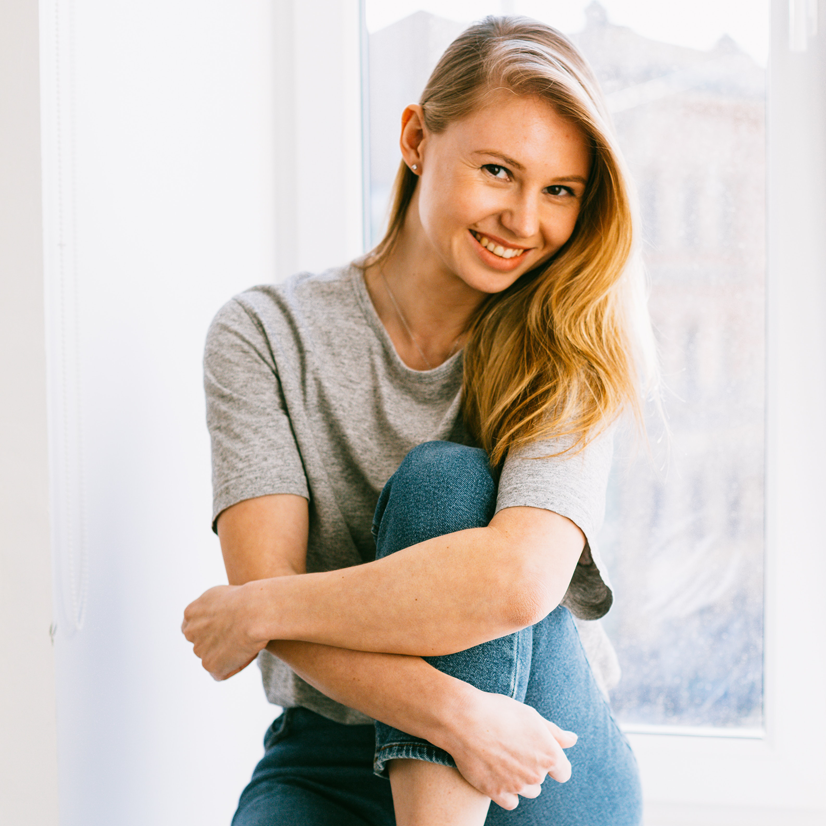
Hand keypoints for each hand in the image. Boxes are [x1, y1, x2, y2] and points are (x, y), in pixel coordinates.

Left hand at [181, 583, 267, 679]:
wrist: (254, 610)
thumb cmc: (246, 598)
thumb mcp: (222, 595)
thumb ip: (213, 609)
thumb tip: (218, 619)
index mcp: (191, 612)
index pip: (193, 627)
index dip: (209, 630)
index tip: (224, 630)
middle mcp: (190, 632)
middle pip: (202, 643)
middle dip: (218, 643)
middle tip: (239, 637)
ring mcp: (199, 649)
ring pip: (214, 658)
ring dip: (228, 655)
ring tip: (248, 643)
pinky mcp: (210, 665)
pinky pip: (223, 671)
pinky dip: (236, 666)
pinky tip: (249, 653)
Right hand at [438, 690, 576, 809]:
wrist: (464, 719)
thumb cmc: (499, 711)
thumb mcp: (531, 715)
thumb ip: (555, 732)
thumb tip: (573, 740)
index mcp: (549, 754)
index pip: (563, 773)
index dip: (553, 763)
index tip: (538, 752)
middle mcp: (536, 774)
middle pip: (541, 780)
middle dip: (531, 767)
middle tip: (512, 747)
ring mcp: (516, 786)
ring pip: (527, 791)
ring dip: (520, 780)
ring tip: (502, 757)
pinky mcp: (496, 793)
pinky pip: (511, 802)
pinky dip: (506, 791)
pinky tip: (496, 772)